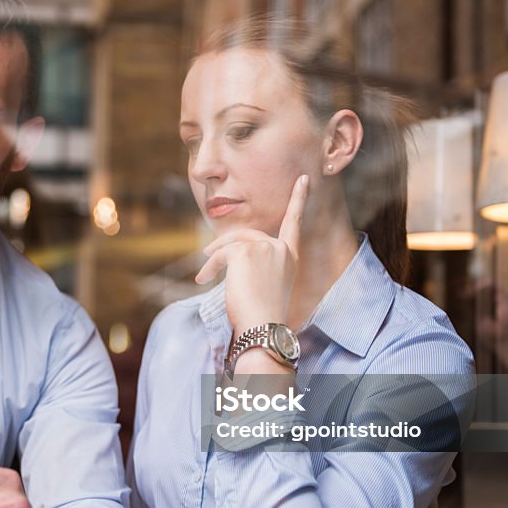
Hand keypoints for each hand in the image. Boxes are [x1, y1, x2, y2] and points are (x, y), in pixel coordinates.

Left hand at [196, 174, 308, 330]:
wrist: (263, 328)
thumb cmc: (262, 316)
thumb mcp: (265, 286)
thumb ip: (257, 265)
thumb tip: (229, 254)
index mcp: (290, 258)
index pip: (294, 223)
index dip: (298, 200)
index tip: (303, 180)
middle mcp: (281, 249)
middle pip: (247, 235)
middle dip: (224, 245)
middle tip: (206, 256)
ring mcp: (264, 248)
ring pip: (230, 244)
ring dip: (213, 259)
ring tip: (204, 276)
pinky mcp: (245, 252)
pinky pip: (220, 254)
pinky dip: (209, 267)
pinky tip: (204, 280)